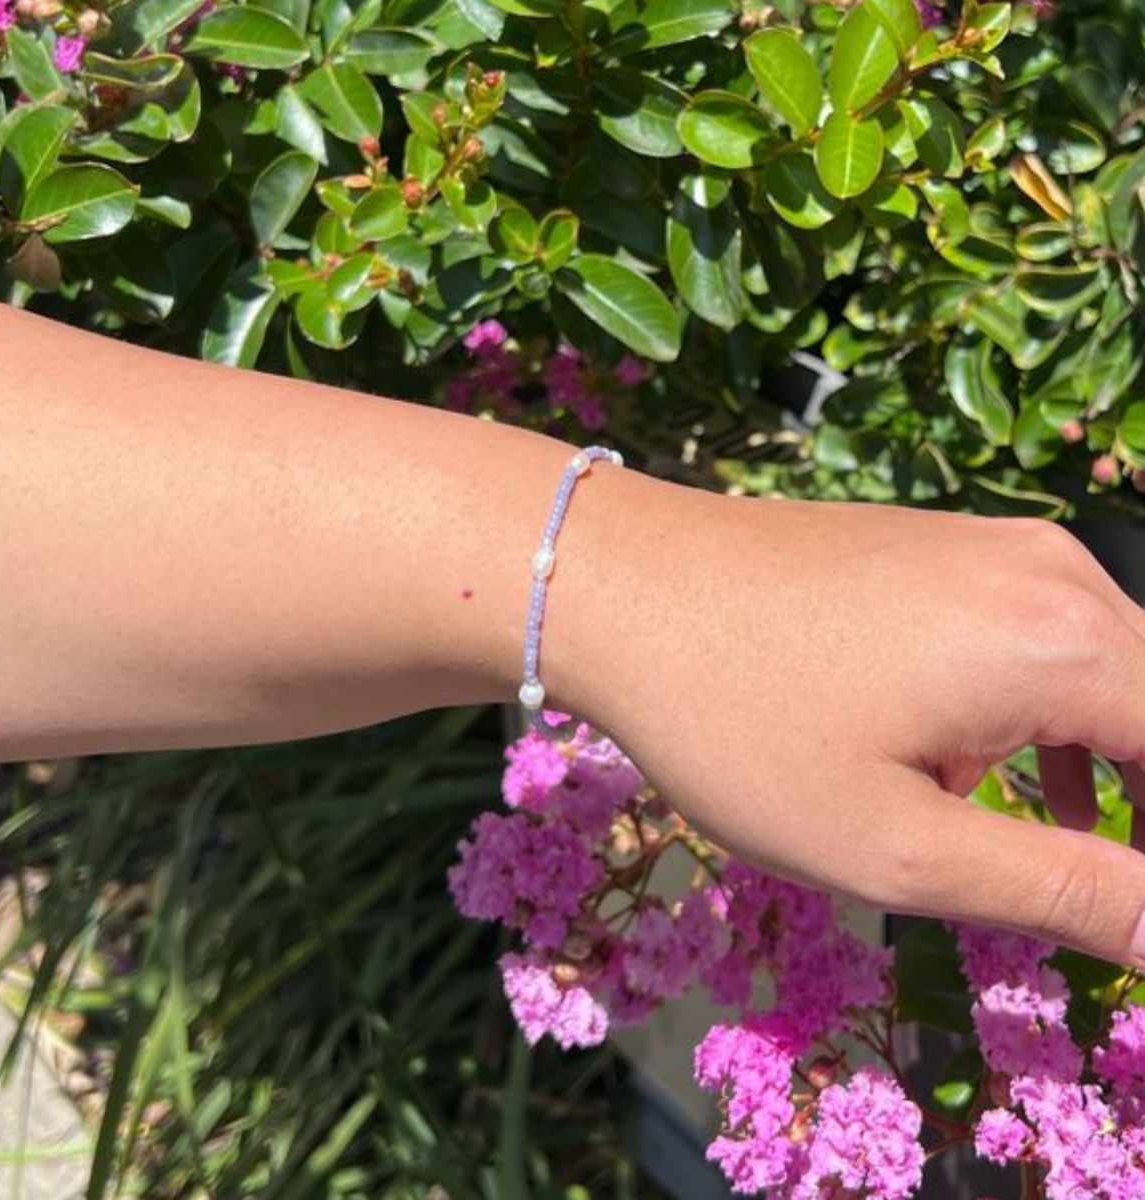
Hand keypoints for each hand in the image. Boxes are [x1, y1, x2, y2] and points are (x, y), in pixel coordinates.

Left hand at [546, 474, 1144, 965]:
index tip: (1112, 908)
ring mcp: (990, 546)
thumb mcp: (898, 847)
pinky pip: (1030, 633)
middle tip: (1086, 891)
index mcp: (1065, 642)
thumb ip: (1060, 893)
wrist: (618, 583)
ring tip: (1047, 849)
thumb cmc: (740, 724)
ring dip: (1101, 763)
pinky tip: (977, 774)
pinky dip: (1035, 711)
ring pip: (1098, 665)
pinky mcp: (937, 546)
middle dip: (1137, 806)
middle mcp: (1052, 573)